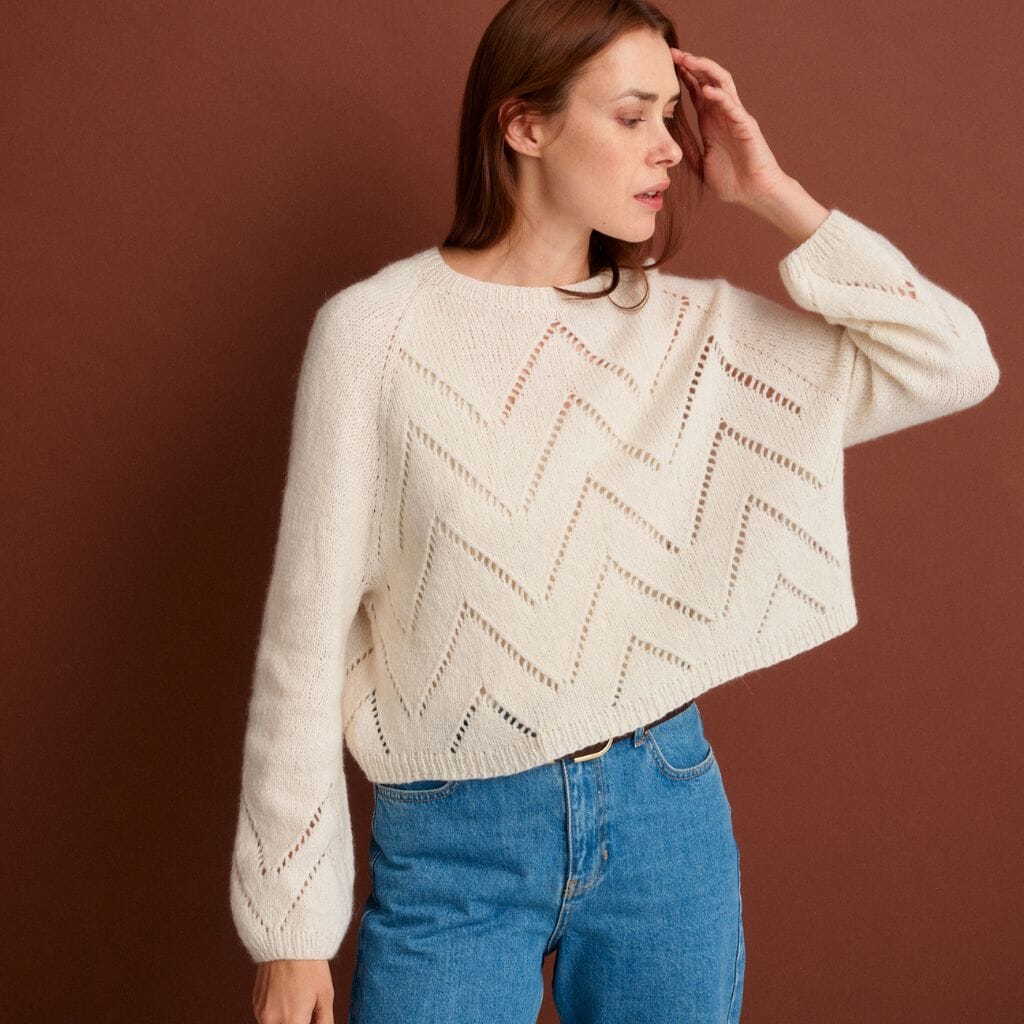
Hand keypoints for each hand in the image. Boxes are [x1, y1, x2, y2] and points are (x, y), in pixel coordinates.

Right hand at [252, 959, 333, 1023]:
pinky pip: (266, 1018)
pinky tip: (288, 996)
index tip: (310, 1019)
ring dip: (286, 1021)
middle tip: (306, 1013)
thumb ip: (325, 1022)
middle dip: (296, 1023)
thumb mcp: (325, 995)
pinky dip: (277, 1014)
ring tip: (299, 1002)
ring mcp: (260, 1013)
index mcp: (292, 1022)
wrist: (288, 939)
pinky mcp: (256, 1003)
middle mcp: (272, 1021)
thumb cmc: (310, 965)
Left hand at [670, 49, 788, 206]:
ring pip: (722, 84)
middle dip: (691, 65)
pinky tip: (705, 89)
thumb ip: (688, 150)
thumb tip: (669, 143)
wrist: (754, 194)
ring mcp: (736, 118)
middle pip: (708, 80)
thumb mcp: (701, 165)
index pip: (697, 91)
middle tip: (673, 53)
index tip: (666, 64)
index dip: (683, 76)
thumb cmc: (732, 182)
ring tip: (688, 61)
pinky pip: (733, 106)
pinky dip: (720, 96)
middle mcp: (723, 115)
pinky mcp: (747, 127)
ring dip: (705, 70)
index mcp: (711, 122)